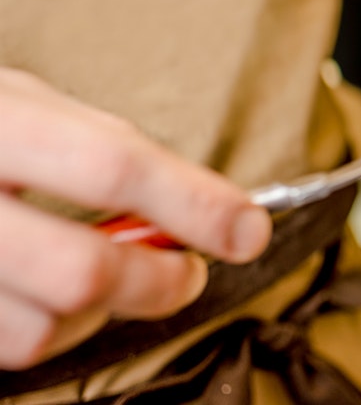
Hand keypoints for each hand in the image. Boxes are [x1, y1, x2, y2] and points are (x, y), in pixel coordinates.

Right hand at [0, 68, 271, 368]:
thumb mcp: (21, 100)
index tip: (249, 228)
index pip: (112, 164)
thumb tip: (200, 201)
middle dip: (159, 280)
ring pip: (42, 329)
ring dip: (100, 313)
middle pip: (81, 269)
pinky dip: (49, 329)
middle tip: (188, 271)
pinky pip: (6, 348)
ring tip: (110, 278)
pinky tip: (53, 296)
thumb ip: (101, 145)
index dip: (194, 202)